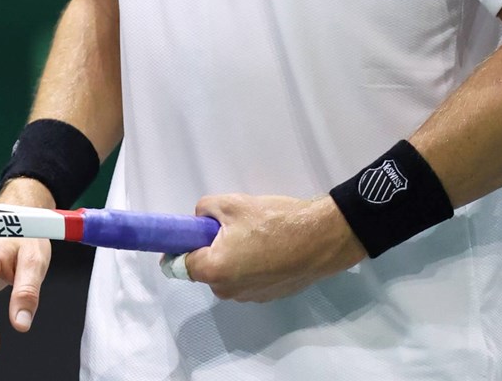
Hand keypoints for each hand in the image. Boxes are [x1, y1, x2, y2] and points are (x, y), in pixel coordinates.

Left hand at [172, 194, 363, 301]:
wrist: (322, 238)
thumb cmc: (274, 221)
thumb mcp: (230, 203)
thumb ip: (202, 211)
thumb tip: (199, 221)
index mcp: (213, 270)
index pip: (179, 264)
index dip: (180, 247)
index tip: (188, 234)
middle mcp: (228, 291)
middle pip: (205, 270)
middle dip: (211, 250)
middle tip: (230, 228)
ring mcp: (250, 297)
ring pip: (228, 275)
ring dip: (232, 258)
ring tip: (255, 236)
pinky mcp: (269, 296)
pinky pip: (248, 279)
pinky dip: (251, 266)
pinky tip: (269, 249)